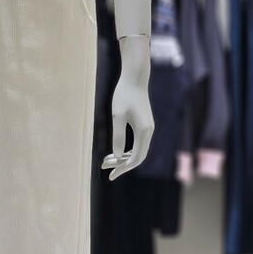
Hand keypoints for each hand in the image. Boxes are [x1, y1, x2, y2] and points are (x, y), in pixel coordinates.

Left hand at [101, 35, 153, 180]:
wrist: (135, 78)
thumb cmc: (124, 94)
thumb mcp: (117, 115)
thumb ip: (118, 136)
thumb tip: (116, 156)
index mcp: (143, 131)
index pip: (135, 158)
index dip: (123, 169)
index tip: (111, 175)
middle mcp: (148, 132)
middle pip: (137, 158)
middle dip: (121, 165)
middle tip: (104, 168)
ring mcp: (147, 129)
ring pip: (136, 152)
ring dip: (121, 158)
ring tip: (104, 161)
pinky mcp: (144, 126)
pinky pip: (136, 145)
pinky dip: (125, 151)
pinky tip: (113, 152)